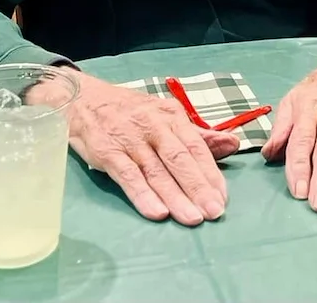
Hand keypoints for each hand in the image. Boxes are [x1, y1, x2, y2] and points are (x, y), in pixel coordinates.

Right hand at [32, 70, 237, 224]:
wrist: (82, 98)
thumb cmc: (130, 113)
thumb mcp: (164, 116)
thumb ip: (198, 136)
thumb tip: (233, 144)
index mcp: (170, 115)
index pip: (195, 146)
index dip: (210, 173)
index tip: (222, 198)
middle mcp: (152, 124)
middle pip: (178, 158)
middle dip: (198, 187)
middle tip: (213, 213)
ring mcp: (128, 137)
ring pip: (155, 170)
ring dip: (175, 196)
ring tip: (192, 218)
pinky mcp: (106, 150)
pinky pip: (127, 175)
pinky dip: (142, 194)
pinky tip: (156, 212)